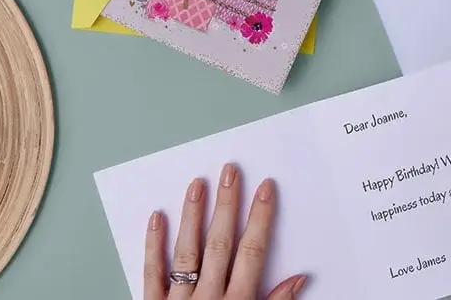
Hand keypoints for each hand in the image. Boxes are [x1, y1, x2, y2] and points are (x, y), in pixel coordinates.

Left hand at [143, 163, 307, 299]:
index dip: (260, 218)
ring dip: (193, 216)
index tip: (265, 189)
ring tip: (197, 184)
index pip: (252, 253)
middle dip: (227, 205)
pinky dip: (153, 245)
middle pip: (220, 244)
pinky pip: (151, 274)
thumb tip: (299, 278)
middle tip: (230, 171)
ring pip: (186, 252)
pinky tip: (157, 217)